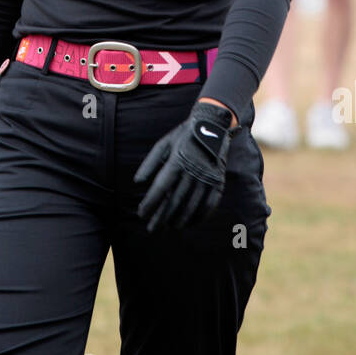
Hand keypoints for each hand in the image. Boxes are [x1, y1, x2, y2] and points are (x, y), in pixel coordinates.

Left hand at [133, 100, 235, 232]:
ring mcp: (207, 178)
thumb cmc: (183, 136)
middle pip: (175, 200)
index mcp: (177, 161)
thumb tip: (137, 182)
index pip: (160, 188)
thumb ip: (149, 163)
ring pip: (192, 206)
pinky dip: (199, 217)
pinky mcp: (218, 182)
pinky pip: (209, 205)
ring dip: (179, 219)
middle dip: (162, 217)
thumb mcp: (163, 144)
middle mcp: (192, 171)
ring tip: (169, 227)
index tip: (141, 214)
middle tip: (153, 228)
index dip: (150, 203)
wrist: (212, 126)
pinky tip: (189, 223)